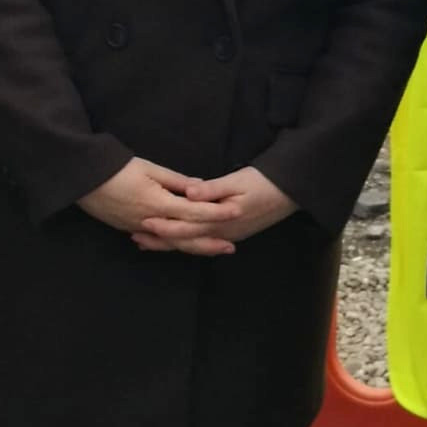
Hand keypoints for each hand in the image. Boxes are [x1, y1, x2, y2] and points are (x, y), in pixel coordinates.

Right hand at [77, 160, 233, 256]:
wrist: (83, 180)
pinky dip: (172, 245)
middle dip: (210, 243)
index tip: (236, 211)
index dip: (217, 212)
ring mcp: (139, 228)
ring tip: (212, 249)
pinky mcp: (129, 229)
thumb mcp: (150, 168)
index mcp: (159, 203)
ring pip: (172, 243)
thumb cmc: (117, 169)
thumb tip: (200, 188)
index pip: (194, 212)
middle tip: (231, 247)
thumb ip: (177, 181)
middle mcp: (151, 221)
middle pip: (186, 237)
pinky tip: (182, 247)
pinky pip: (157, 241)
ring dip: (194, 247)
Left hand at [133, 166, 297, 254]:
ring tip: (146, 242)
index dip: (164, 227)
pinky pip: (203, 243)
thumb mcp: (239, 180)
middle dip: (160, 240)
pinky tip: (176, 242)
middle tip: (135, 237)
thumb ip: (213, 189)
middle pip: (186, 241)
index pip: (186, 228)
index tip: (142, 222)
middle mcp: (222, 234)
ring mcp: (227, 237)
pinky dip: (186, 243)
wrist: (291, 193)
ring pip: (193, 245)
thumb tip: (189, 192)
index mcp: (221, 221)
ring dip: (170, 245)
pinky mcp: (232, 235)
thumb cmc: (265, 182)